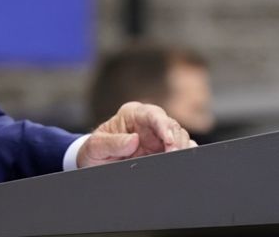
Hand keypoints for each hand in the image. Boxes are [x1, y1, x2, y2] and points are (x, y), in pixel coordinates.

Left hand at [77, 102, 195, 168]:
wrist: (95, 163)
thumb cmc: (94, 150)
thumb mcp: (96, 146)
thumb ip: (112, 143)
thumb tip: (134, 139)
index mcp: (132, 114)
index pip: (153, 114)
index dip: (163, 125)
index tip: (168, 140)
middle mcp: (148, 123)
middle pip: (171, 125)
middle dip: (176, 140)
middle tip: (174, 155)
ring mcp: (157, 137)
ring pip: (179, 137)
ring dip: (182, 148)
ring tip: (178, 161)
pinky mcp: (162, 151)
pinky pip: (179, 150)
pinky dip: (184, 156)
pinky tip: (183, 163)